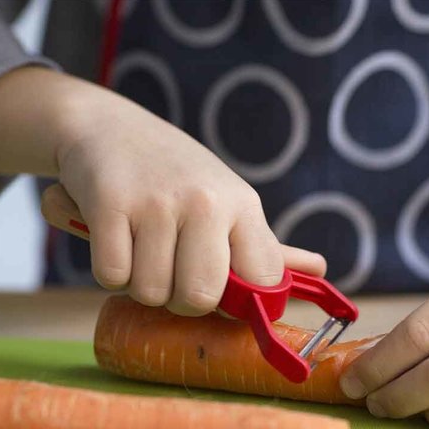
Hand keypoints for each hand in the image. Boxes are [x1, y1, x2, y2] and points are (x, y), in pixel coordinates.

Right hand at [0, 67, 324, 315]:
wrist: (108, 126)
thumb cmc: (176, 176)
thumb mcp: (227, 200)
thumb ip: (264, 245)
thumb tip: (321, 271)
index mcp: (243, 206)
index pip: (262, 282)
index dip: (238, 302)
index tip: (216, 290)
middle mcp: (206, 202)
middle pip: (200, 298)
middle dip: (181, 301)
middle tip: (170, 274)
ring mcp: (158, 202)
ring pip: (151, 292)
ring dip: (140, 284)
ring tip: (140, 248)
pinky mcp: (110, 202)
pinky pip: (112, 276)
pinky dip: (110, 271)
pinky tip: (115, 239)